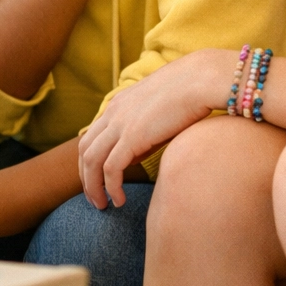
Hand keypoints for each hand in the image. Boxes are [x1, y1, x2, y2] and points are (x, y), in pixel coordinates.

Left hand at [78, 49, 229, 209]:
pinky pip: (111, 168)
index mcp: (117, 105)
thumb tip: (136, 153)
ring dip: (94, 186)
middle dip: (85, 178)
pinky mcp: (133, 136)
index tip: (96, 182)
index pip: (91, 137)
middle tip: (95, 199)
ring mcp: (120, 123)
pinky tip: (120, 200)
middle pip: (84, 150)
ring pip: (91, 161)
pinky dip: (111, 187)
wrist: (200, 79)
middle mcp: (113, 113)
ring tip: (104, 205)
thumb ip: (142, 129)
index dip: (89, 162)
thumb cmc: (189, 94)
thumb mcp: (157, 112)